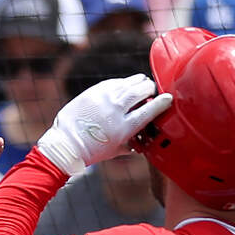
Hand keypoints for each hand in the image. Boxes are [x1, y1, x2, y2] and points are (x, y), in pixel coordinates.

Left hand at [37, 74, 172, 176]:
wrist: (66, 144)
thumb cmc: (91, 152)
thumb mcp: (115, 151)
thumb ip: (131, 144)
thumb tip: (141, 143)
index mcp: (125, 127)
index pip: (151, 109)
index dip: (163, 102)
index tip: (168, 99)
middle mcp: (117, 109)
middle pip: (142, 90)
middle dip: (150, 89)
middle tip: (150, 91)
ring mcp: (105, 98)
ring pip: (129, 82)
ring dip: (138, 83)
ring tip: (140, 85)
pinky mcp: (93, 91)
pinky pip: (114, 82)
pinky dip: (122, 84)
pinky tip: (122, 87)